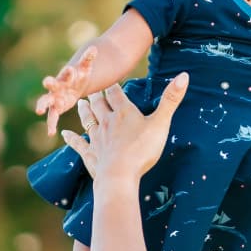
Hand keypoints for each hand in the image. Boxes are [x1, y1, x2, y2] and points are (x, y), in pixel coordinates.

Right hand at [36, 46, 97, 135]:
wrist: (74, 83)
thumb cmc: (80, 76)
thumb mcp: (86, 69)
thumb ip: (88, 59)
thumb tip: (94, 49)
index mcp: (66, 76)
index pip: (67, 73)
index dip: (69, 72)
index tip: (71, 70)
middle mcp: (57, 86)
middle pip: (52, 85)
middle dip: (50, 84)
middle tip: (46, 82)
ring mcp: (55, 97)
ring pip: (47, 102)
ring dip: (43, 105)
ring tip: (38, 110)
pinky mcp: (57, 108)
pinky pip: (52, 117)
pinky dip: (51, 124)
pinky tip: (50, 133)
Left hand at [61, 73, 188, 183]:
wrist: (119, 176)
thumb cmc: (141, 150)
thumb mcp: (160, 124)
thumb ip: (171, 100)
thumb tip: (185, 74)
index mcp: (124, 113)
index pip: (117, 93)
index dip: (114, 86)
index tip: (111, 78)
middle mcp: (107, 122)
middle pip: (99, 104)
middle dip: (97, 94)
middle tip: (92, 87)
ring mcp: (97, 138)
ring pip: (88, 120)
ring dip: (84, 110)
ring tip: (80, 102)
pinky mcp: (91, 154)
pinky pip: (79, 144)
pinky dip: (72, 138)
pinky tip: (65, 134)